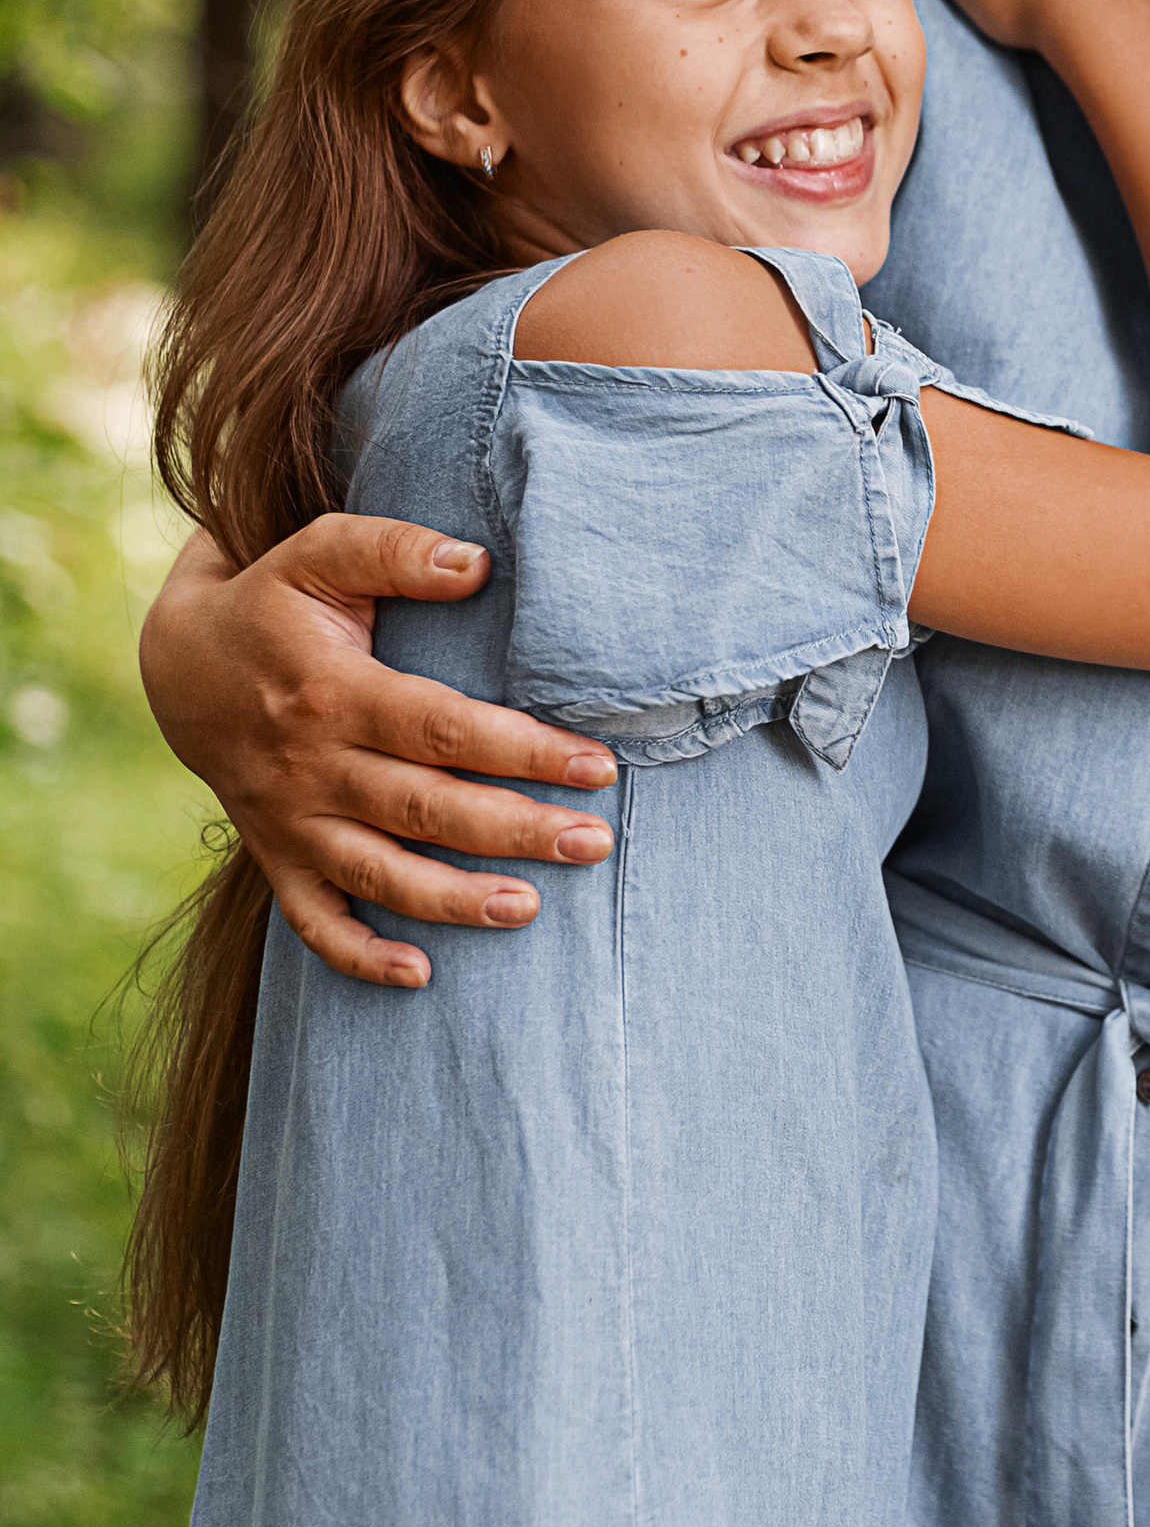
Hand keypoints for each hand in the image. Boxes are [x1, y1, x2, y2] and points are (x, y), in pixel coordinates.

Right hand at [139, 520, 620, 988]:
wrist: (176, 666)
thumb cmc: (273, 603)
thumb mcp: (319, 553)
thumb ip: (395, 551)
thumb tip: (479, 564)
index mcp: (335, 693)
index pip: (444, 730)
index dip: (524, 751)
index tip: (597, 767)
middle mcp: (313, 767)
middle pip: (427, 810)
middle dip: (515, 831)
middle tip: (595, 843)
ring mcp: (292, 821)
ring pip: (380, 873)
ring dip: (454, 900)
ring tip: (530, 909)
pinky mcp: (276, 856)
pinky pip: (313, 920)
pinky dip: (359, 954)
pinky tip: (420, 976)